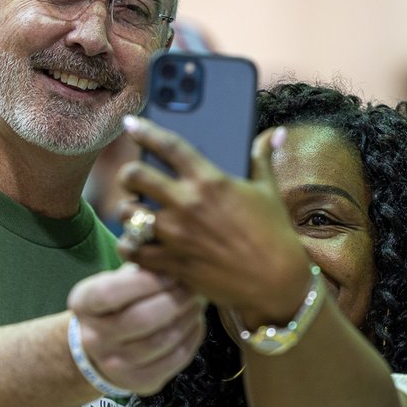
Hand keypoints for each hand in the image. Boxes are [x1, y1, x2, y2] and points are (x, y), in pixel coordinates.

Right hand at [67, 264, 205, 395]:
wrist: (101, 351)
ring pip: (162, 340)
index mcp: (84, 305)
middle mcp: (94, 338)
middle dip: (175, 300)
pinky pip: (174, 360)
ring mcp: (114, 365)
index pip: (111, 292)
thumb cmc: (116, 306)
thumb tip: (176, 262)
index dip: (146, 281)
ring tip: (197, 303)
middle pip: (141, 319)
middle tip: (192, 287)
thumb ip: (139, 271)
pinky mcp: (138, 383)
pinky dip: (192, 338)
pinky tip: (195, 324)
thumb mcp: (115, 282)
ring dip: (188, 318)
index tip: (171, 272)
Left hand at [116, 117, 313, 325]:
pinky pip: (133, 250)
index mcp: (210, 180)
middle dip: (128, 173)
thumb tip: (277, 132)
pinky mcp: (172, 263)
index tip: (131, 124)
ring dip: (128, 210)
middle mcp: (188, 204)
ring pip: (128, 213)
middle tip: (132, 177)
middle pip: (135, 175)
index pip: (168, 145)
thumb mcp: (268, 190)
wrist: (277, 282)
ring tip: (136, 211)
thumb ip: (262, 157)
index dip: (145, 130)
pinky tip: (135, 241)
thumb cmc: (274, 233)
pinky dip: (130, 245)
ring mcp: (176, 235)